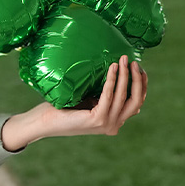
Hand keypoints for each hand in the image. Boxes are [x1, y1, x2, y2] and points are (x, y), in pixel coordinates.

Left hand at [1, 56, 147, 150]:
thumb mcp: (88, 100)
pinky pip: (108, 95)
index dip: (141, 85)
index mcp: (114, 122)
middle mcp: (113, 126)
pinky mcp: (96, 120)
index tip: (139, 68)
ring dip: (125, 75)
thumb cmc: (63, 108)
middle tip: (133, 61)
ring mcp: (106, 124)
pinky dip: (112, 80)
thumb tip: (116, 73)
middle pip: (136, 101)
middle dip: (138, 79)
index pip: (136, 103)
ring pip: (124, 96)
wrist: (43, 121)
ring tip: (123, 59)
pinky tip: (112, 67)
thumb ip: (103, 95)